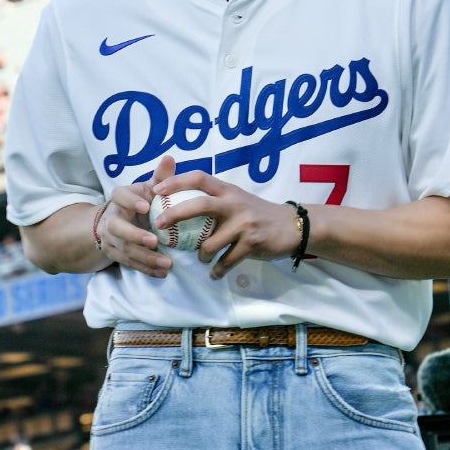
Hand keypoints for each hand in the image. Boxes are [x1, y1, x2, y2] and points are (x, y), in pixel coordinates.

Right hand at [97, 164, 173, 277]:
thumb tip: (170, 157)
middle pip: (118, 228)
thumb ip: (159, 177)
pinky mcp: (115, 254)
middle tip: (155, 241)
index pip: (119, 196)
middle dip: (135, 236)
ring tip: (167, 263)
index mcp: (120, 198)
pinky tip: (162, 273)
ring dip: (145, 258)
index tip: (147, 205)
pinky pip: (130, 263)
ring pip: (125, 250)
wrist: (116, 221)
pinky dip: (146, 269)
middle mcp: (111, 218)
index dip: (131, 201)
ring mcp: (111, 239)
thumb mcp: (147, 188)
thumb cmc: (140, 201)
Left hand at [152, 156, 300, 278]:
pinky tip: (215, 272)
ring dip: (201, 254)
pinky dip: (218, 269)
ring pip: (210, 242)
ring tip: (202, 259)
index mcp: (229, 190)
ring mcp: (244, 223)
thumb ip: (215, 199)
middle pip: (200, 205)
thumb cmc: (258, 213)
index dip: (176, 180)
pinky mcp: (252, 243)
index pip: (200, 178)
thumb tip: (181, 203)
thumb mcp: (238, 199)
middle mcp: (235, 203)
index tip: (157, 189)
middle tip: (160, 225)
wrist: (292, 226)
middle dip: (176, 214)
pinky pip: (226, 261)